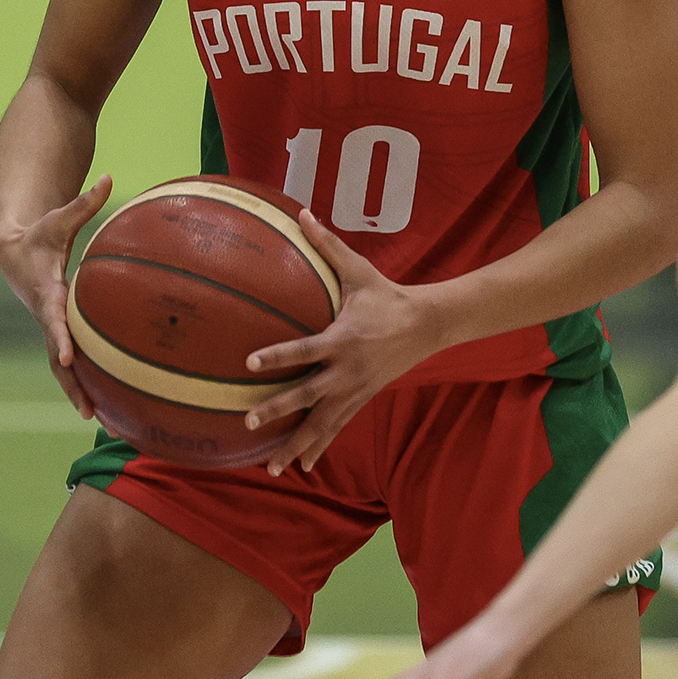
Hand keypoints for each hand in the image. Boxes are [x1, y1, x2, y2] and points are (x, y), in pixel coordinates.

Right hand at [0, 175, 113, 418]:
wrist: (13, 251)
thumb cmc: (41, 233)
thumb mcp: (60, 218)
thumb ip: (84, 202)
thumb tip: (108, 177)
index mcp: (46, 292)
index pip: (54, 319)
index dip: (61, 337)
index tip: (69, 358)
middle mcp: (47, 315)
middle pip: (57, 354)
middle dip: (70, 382)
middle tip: (86, 409)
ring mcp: (50, 327)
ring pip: (61, 364)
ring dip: (74, 390)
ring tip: (93, 417)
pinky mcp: (57, 331)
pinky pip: (69, 359)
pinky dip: (80, 379)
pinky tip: (101, 399)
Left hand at [240, 209, 449, 474]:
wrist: (429, 325)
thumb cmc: (387, 296)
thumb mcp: (358, 271)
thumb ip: (327, 245)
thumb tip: (302, 212)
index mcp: (342, 339)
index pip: (303, 350)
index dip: (277, 356)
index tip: (249, 362)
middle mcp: (346, 371)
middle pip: (307, 395)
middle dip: (278, 409)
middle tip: (248, 421)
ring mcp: (355, 390)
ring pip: (322, 423)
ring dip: (297, 444)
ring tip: (272, 466)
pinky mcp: (362, 399)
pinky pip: (337, 427)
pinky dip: (319, 446)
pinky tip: (302, 465)